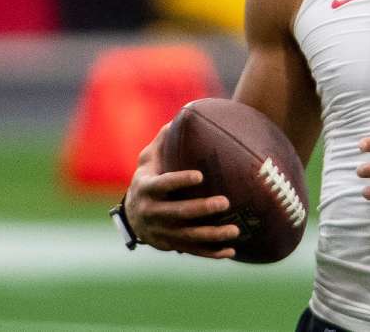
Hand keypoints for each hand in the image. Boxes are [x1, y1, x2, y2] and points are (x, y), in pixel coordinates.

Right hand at [125, 123, 239, 258]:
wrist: (134, 215)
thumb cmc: (149, 178)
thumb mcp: (149, 158)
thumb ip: (163, 140)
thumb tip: (182, 116)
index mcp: (146, 189)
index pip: (162, 185)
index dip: (179, 181)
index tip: (200, 175)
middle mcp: (152, 213)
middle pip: (178, 213)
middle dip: (201, 209)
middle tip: (225, 202)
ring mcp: (162, 232)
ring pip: (188, 236)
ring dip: (212, 235)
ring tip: (235, 230)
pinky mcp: (171, 245)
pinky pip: (193, 250)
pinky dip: (211, 253)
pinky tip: (231, 251)